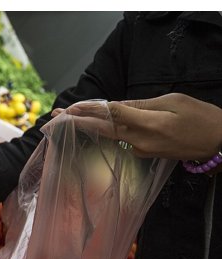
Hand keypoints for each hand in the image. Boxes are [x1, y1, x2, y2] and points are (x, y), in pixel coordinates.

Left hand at [52, 93, 221, 160]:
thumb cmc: (201, 117)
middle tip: (54, 117)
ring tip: (67, 119)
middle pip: (102, 129)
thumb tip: (115, 105)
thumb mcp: (172, 102)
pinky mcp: (145, 154)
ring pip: (110, 135)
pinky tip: (95, 126)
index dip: (88, 110)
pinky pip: (121, 140)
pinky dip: (106, 132)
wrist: (220, 143)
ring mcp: (141, 150)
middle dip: (77, 122)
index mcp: (147, 124)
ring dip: (88, 127)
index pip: (110, 114)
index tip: (68, 108)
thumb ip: (141, 105)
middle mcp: (139, 140)